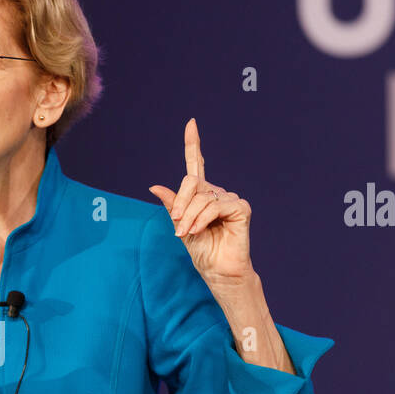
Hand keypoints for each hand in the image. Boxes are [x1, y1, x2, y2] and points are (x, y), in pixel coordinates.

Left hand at [148, 118, 253, 284]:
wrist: (216, 270)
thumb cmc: (201, 250)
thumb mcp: (179, 225)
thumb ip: (171, 205)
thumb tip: (154, 187)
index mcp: (201, 194)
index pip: (197, 164)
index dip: (193, 144)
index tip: (191, 124)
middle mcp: (216, 192)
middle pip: (191, 182)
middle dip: (180, 204)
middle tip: (176, 225)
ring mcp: (229, 198)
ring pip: (201, 197)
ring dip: (189, 217)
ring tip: (187, 233)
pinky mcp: (240, 207)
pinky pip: (214, 206)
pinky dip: (202, 219)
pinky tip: (198, 231)